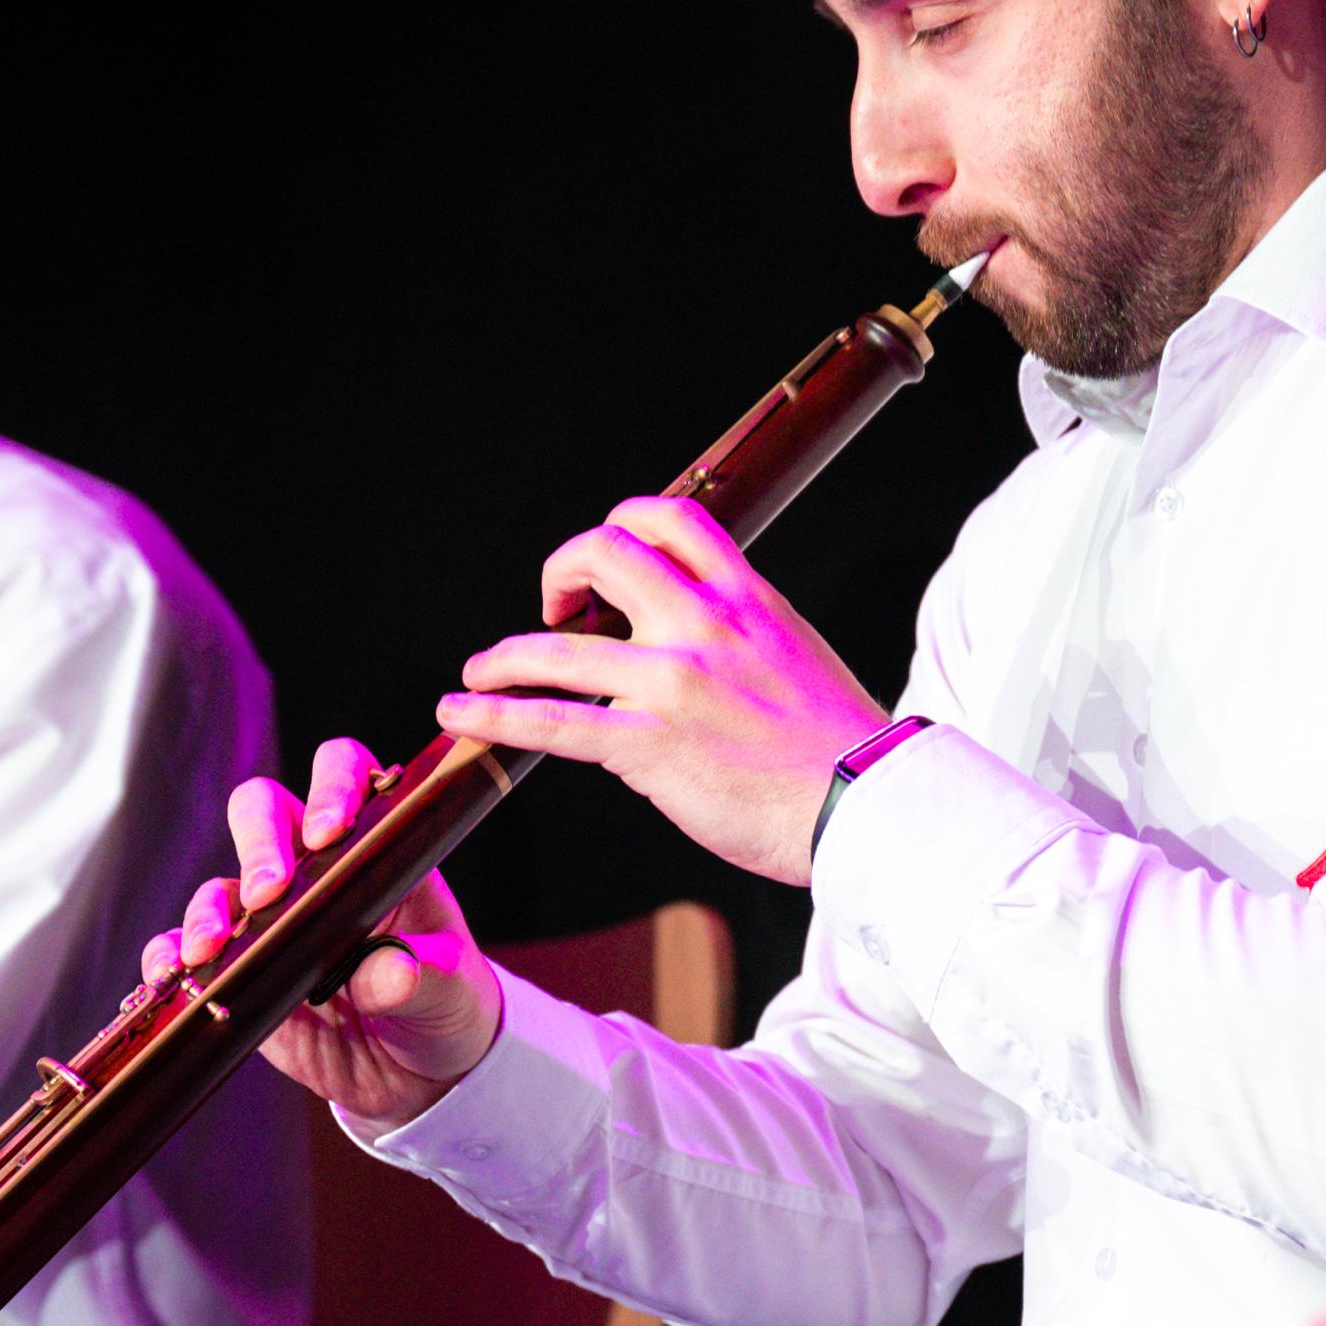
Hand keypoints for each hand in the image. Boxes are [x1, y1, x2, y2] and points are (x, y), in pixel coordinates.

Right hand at [148, 737, 504, 1127]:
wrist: (419, 1073)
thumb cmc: (446, 1004)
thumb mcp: (451, 990)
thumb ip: (425, 976)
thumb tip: (391, 972)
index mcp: (376, 851)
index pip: (346, 777)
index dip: (331, 789)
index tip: (328, 833)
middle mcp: (315, 871)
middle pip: (263, 812)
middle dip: (258, 842)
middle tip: (269, 892)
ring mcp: (271, 920)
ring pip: (220, 885)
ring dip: (209, 910)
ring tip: (214, 947)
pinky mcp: (240, 971)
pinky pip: (186, 950)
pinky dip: (171, 956)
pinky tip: (173, 974)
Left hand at [437, 498, 884, 885]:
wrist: (865, 806)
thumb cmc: (838, 750)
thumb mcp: (798, 657)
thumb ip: (743, 638)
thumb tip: (698, 647)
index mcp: (747, 600)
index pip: (672, 519)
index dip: (620, 527)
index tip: (606, 568)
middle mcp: (705, 625)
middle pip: (605, 552)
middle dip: (561, 572)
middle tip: (552, 610)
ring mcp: (674, 681)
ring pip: (559, 647)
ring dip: (503, 658)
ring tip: (477, 674)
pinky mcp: (649, 743)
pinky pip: (554, 722)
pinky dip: (494, 715)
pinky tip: (460, 715)